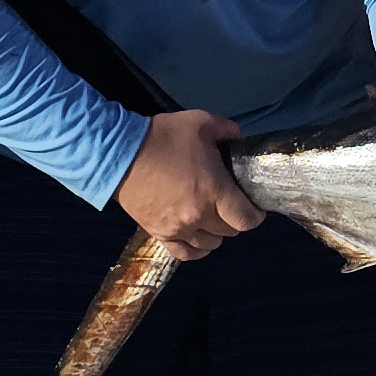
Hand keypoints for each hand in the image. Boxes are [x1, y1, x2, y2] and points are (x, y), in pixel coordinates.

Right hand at [113, 109, 263, 258]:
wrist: (120, 154)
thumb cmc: (163, 137)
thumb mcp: (201, 122)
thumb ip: (226, 130)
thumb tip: (237, 139)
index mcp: (215, 190)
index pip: (246, 219)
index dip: (255, 215)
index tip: (254, 206)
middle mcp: (199, 215)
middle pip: (230, 232)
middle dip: (235, 219)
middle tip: (231, 205)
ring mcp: (178, 228)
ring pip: (210, 244)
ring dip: (216, 233)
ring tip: (212, 218)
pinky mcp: (159, 234)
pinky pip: (185, 253)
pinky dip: (196, 248)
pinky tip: (197, 237)